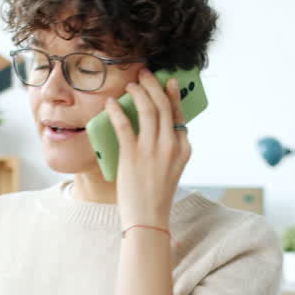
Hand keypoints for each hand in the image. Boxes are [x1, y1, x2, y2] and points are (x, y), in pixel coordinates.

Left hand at [104, 70, 190, 229]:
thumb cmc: (155, 196)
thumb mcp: (171, 170)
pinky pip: (124, 124)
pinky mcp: (133, 156)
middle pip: (164, 105)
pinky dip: (117, 110)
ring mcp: (153, 150)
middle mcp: (171, 146)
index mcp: (183, 149)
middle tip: (144, 74)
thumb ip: (169, 149)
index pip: (179, 115)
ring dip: (137, 92)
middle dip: (153, 85)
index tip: (165, 82)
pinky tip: (111, 103)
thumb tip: (157, 129)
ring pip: (148, 109)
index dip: (172, 95)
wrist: (148, 219)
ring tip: (129, 84)